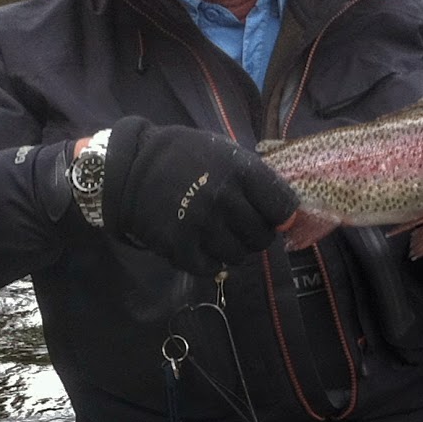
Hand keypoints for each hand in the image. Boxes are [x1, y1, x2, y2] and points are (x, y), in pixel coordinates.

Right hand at [99, 117, 299, 273]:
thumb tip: (290, 215)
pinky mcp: (180, 246)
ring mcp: (202, 225)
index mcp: (242, 171)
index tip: (272, 217)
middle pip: (262, 237)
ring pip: (238, 256)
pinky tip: (201, 246)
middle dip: (255, 234)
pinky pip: (210, 268)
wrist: (132, 168)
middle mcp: (225, 199)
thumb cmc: (187, 157)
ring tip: (218, 234)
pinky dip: (209, 262)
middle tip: (239, 226)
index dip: (281, 217)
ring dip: (232, 249)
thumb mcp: (227, 154)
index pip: (283, 209)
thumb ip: (258, 181)